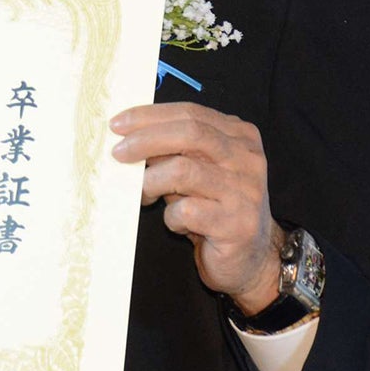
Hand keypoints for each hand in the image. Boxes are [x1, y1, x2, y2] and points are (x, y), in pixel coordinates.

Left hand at [111, 101, 283, 314]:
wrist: (251, 257)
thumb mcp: (197, 170)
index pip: (190, 113)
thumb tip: (129, 136)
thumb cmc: (215, 208)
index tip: (118, 124)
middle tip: (118, 153)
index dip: (150, 116)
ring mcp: (246, 190)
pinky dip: (171, 217)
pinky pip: (187, 211)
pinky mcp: (237, 224)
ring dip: (151, 182)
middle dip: (146, 139)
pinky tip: (176, 223)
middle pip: (189, 133)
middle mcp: (247, 158)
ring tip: (143, 195)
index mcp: (239, 136)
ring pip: (183, 171)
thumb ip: (175, 150)